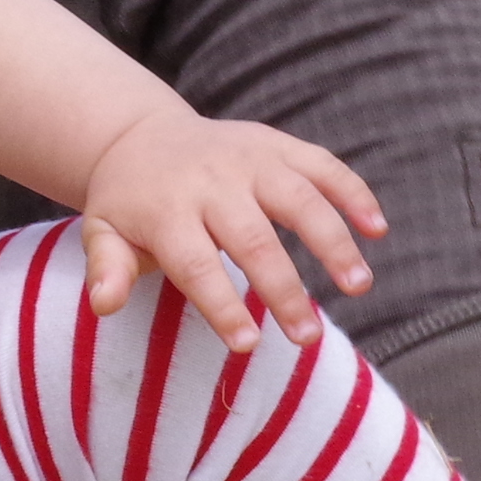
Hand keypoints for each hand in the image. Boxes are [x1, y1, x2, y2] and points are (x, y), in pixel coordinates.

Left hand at [75, 114, 384, 351]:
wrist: (140, 136)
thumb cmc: (127, 203)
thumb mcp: (103, 232)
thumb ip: (107, 268)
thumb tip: (104, 304)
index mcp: (166, 211)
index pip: (197, 265)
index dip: (222, 305)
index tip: (247, 345)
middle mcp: (212, 181)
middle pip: (253, 239)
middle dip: (284, 290)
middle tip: (308, 338)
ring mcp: (249, 159)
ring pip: (299, 198)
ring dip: (332, 241)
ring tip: (358, 287)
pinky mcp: (277, 145)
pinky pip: (323, 165)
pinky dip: (353, 193)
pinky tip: (378, 229)